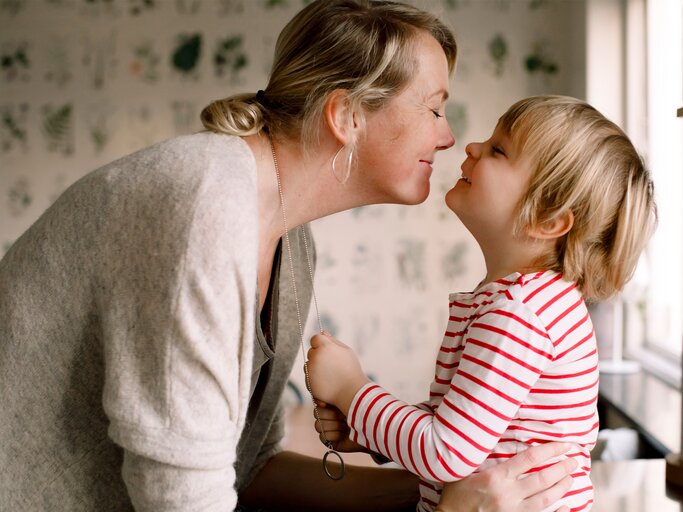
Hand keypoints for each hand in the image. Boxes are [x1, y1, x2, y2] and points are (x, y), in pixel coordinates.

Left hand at [307, 333, 368, 414]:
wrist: (352, 392)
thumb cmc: (351, 370)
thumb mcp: (346, 351)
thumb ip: (333, 341)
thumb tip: (323, 332)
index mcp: (324, 347)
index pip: (315, 338)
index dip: (321, 343)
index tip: (327, 350)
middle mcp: (315, 357)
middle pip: (311, 352)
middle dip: (318, 355)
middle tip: (332, 364)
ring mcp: (310, 371)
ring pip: (308, 365)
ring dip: (315, 367)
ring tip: (330, 374)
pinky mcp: (309, 383)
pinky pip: (308, 377)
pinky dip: (314, 378)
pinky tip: (327, 382)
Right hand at [313, 401, 365, 451]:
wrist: (371, 430)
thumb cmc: (363, 413)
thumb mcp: (349, 402)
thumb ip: (337, 396)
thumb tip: (322, 399)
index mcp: (332, 404)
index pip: (318, 402)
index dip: (323, 404)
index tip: (329, 404)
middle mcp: (328, 416)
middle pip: (317, 413)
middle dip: (332, 415)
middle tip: (344, 416)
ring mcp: (328, 428)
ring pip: (318, 426)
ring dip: (335, 425)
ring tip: (346, 425)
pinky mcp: (329, 440)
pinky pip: (323, 437)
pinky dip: (335, 435)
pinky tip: (344, 434)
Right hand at [435, 443, 576, 511]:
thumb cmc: (456, 494)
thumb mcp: (465, 470)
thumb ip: (483, 458)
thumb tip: (498, 439)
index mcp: (496, 477)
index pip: (529, 459)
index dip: (550, 450)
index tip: (564, 444)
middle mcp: (508, 494)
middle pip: (542, 479)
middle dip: (561, 468)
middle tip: (574, 461)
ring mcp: (513, 510)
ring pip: (545, 499)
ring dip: (561, 487)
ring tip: (571, 478)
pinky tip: (566, 507)